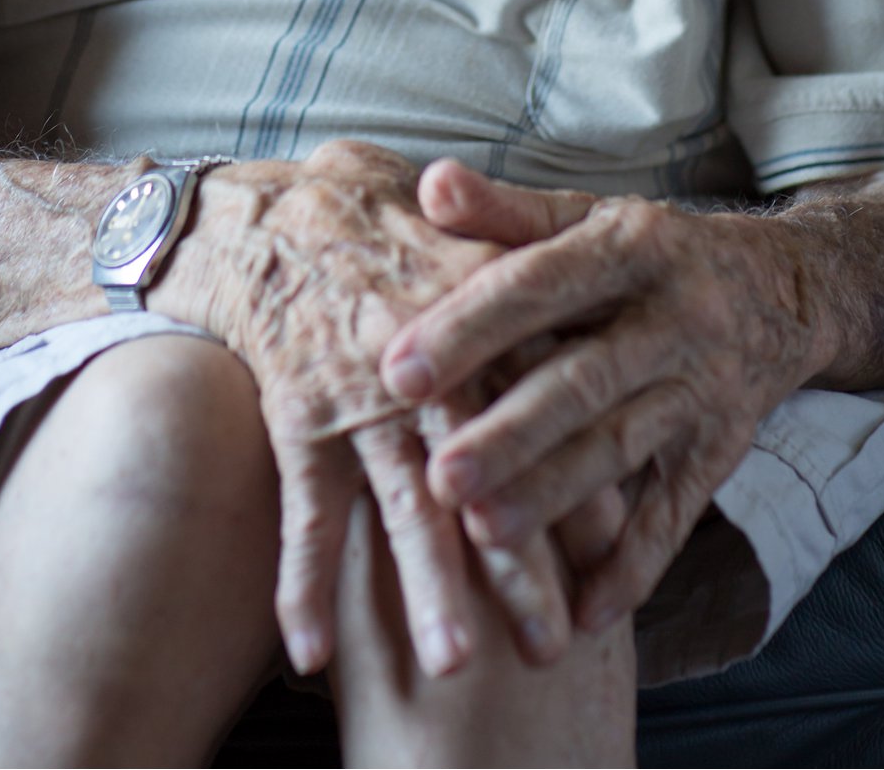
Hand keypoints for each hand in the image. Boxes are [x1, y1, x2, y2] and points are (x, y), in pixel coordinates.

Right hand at [152, 140, 571, 677]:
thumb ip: (532, 282)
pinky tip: (310, 652)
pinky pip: (302, 509)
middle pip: (482, 472)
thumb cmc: (383, 223)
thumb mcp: (465, 231)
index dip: (577, 472)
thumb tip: (606, 325)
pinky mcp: (299, 418)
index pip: (541, 404)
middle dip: (515, 562)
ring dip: (425, 587)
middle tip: (550, 646)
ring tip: (452, 667)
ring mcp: (360, 397)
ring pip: (401, 503)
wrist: (267, 216)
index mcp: (478, 315)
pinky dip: (302, 580)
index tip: (617, 545)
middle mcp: (426, 363)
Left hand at [380, 160, 821, 629]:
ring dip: (556, 497)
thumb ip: (505, 213)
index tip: (395, 372)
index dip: (468, 327)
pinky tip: (581, 614)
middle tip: (437, 478)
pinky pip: (678, 513)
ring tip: (484, 536)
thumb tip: (427, 184)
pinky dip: (634, 567)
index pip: (539, 285)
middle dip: (510, 432)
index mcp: (630, 245)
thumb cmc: (647, 253)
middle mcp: (674, 316)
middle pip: (584, 378)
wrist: (781, 289)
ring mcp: (704, 387)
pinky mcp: (724, 450)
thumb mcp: (587, 217)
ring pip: (623, 448)